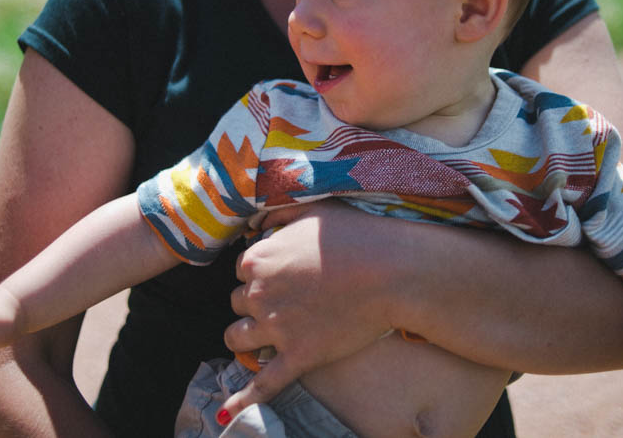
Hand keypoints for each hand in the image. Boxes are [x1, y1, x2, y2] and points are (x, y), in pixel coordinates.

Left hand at [219, 201, 406, 419]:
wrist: (392, 270)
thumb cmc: (357, 236)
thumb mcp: (313, 211)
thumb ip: (280, 216)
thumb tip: (260, 225)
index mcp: (258, 259)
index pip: (242, 269)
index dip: (261, 272)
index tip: (282, 274)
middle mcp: (259, 294)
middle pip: (238, 302)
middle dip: (256, 302)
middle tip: (285, 300)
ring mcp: (277, 328)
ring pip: (238, 337)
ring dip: (247, 336)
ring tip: (260, 336)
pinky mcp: (299, 356)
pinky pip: (264, 384)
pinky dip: (244, 398)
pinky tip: (230, 412)